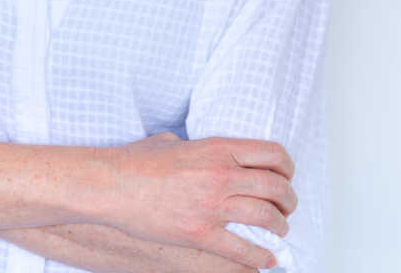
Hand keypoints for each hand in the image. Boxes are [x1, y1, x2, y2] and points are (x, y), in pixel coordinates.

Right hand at [100, 130, 296, 269]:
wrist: (112, 185)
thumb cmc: (136, 162)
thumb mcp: (172, 141)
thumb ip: (195, 146)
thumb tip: (199, 153)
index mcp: (219, 148)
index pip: (272, 154)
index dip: (287, 168)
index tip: (286, 177)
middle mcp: (222, 174)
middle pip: (276, 187)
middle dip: (288, 201)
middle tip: (286, 208)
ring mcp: (212, 205)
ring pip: (266, 217)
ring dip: (279, 227)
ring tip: (278, 231)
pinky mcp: (200, 233)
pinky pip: (242, 249)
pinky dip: (259, 257)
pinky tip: (265, 259)